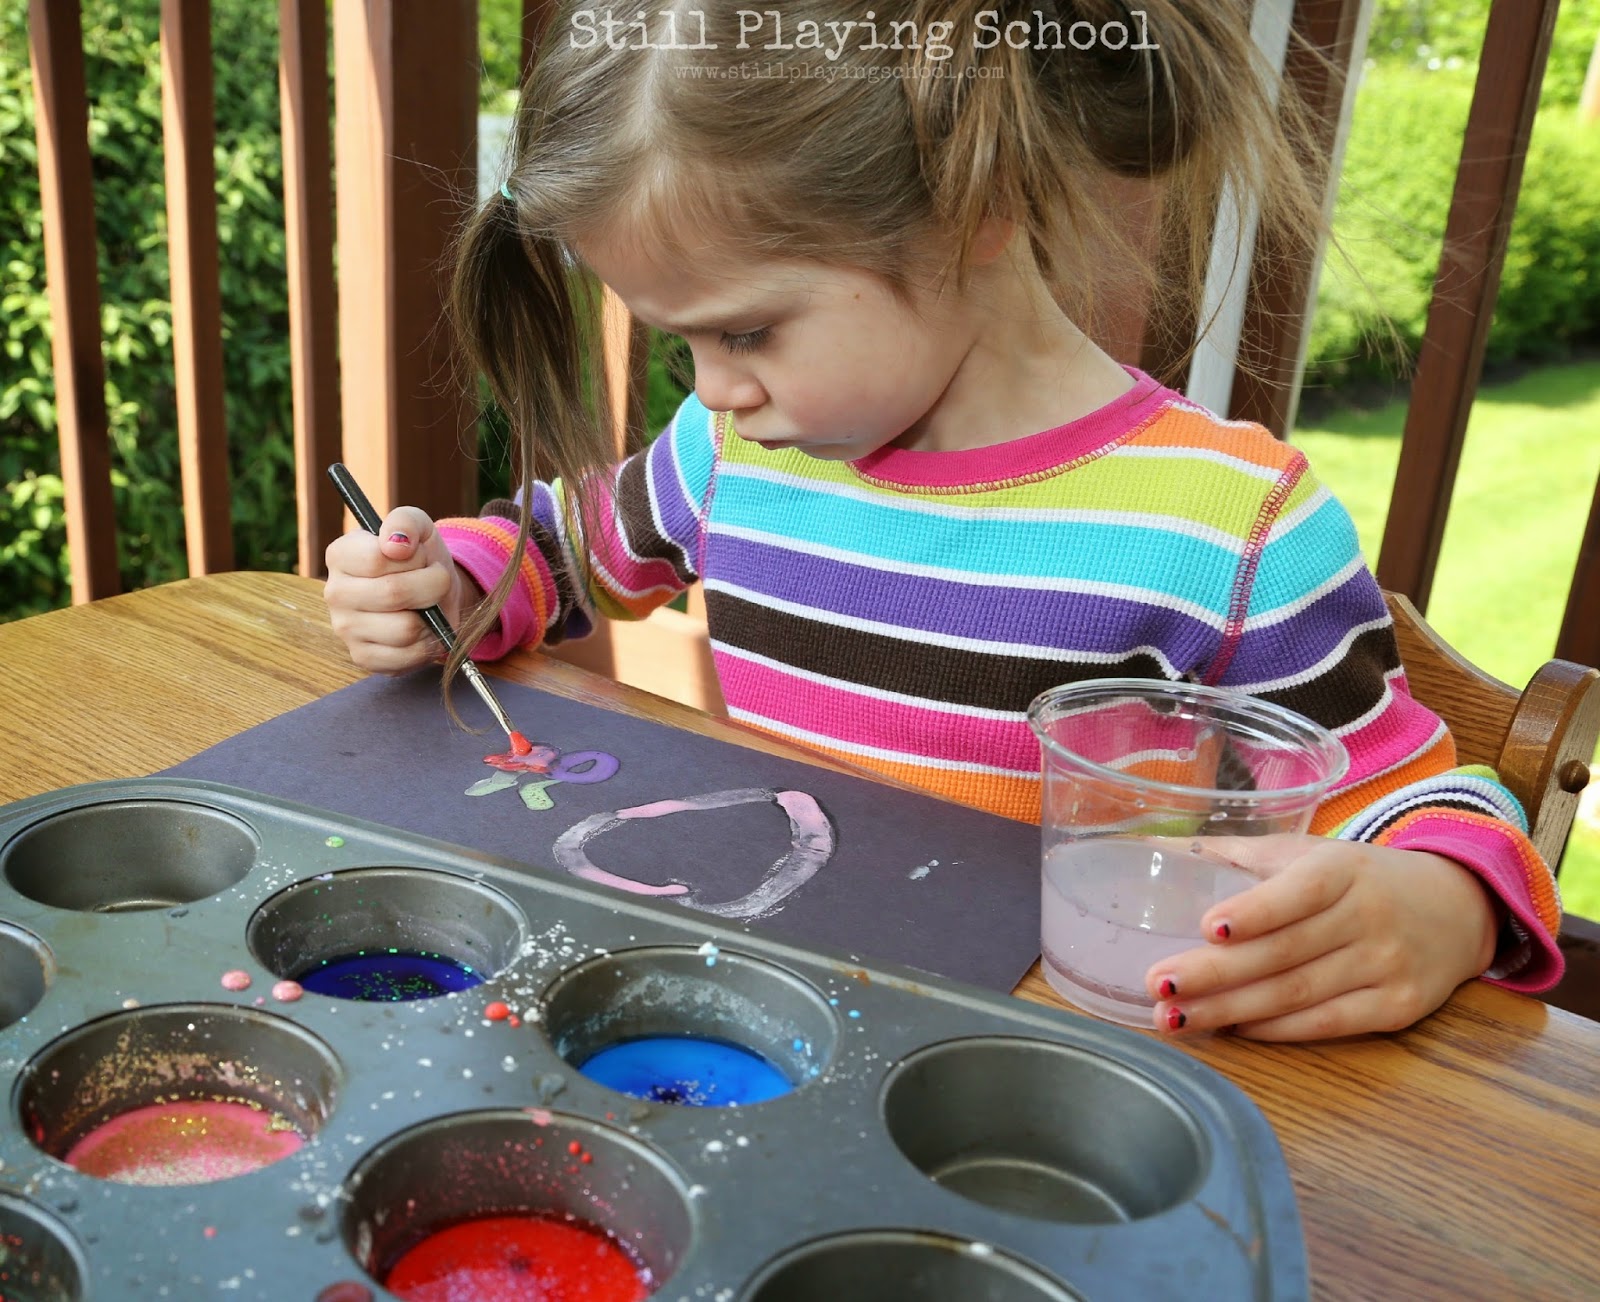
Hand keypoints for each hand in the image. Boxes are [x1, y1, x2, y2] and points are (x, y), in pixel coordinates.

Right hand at [323, 505, 478, 672]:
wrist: (434, 594)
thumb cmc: (420, 558)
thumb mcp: (418, 528)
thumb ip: (406, 522)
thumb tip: (396, 543)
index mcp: (340, 555)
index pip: (378, 558)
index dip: (413, 558)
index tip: (420, 556)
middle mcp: (335, 592)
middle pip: (394, 593)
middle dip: (432, 585)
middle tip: (436, 580)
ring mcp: (345, 629)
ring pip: (405, 628)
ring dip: (432, 616)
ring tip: (429, 605)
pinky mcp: (363, 657)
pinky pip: (407, 656)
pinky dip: (428, 643)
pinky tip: (425, 628)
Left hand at [1143, 835, 1499, 1040]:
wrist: (1457, 908)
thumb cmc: (1359, 878)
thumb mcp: (1310, 853)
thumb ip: (1239, 853)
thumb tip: (1157, 849)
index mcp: (1342, 869)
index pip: (1297, 892)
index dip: (1254, 911)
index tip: (1206, 926)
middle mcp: (1369, 916)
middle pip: (1284, 953)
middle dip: (1215, 974)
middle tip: (1158, 985)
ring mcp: (1387, 966)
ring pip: (1298, 994)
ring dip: (1231, 1010)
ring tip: (1175, 1018)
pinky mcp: (1398, 1008)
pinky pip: (1328, 1023)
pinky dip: (1277, 1029)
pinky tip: (1233, 1028)